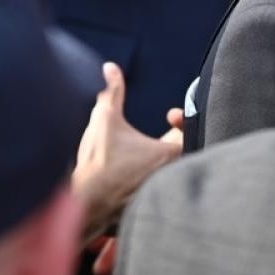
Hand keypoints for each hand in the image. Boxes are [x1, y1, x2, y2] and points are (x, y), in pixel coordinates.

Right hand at [73, 63, 181, 241]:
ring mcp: (161, 192)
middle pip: (184, 152)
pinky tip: (135, 175)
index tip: (168, 116)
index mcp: (167, 153)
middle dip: (173, 138)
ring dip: (164, 161)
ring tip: (145, 152)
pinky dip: (154, 180)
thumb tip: (110, 68)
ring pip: (173, 172)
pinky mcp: (149, 207)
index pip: (190, 133)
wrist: (84, 202)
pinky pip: (161, 190)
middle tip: (161, 130)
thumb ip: (112, 91)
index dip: (183, 121)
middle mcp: (170, 174)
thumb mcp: (105, 118)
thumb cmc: (98, 160)